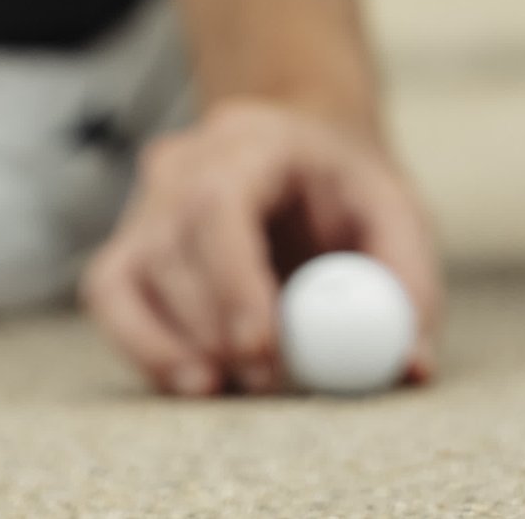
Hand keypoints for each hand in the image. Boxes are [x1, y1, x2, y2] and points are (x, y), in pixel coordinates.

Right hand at [81, 97, 439, 397]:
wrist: (302, 157)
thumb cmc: (351, 195)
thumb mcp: (398, 218)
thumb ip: (408, 286)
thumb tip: (411, 365)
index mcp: (255, 138)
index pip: (221, 198)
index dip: (234, 277)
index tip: (264, 349)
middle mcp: (186, 160)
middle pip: (173, 239)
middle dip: (214, 323)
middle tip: (265, 383)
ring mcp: (148, 201)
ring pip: (134, 272)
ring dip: (180, 345)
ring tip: (239, 386)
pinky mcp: (128, 244)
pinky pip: (112, 297)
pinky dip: (144, 347)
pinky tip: (192, 382)